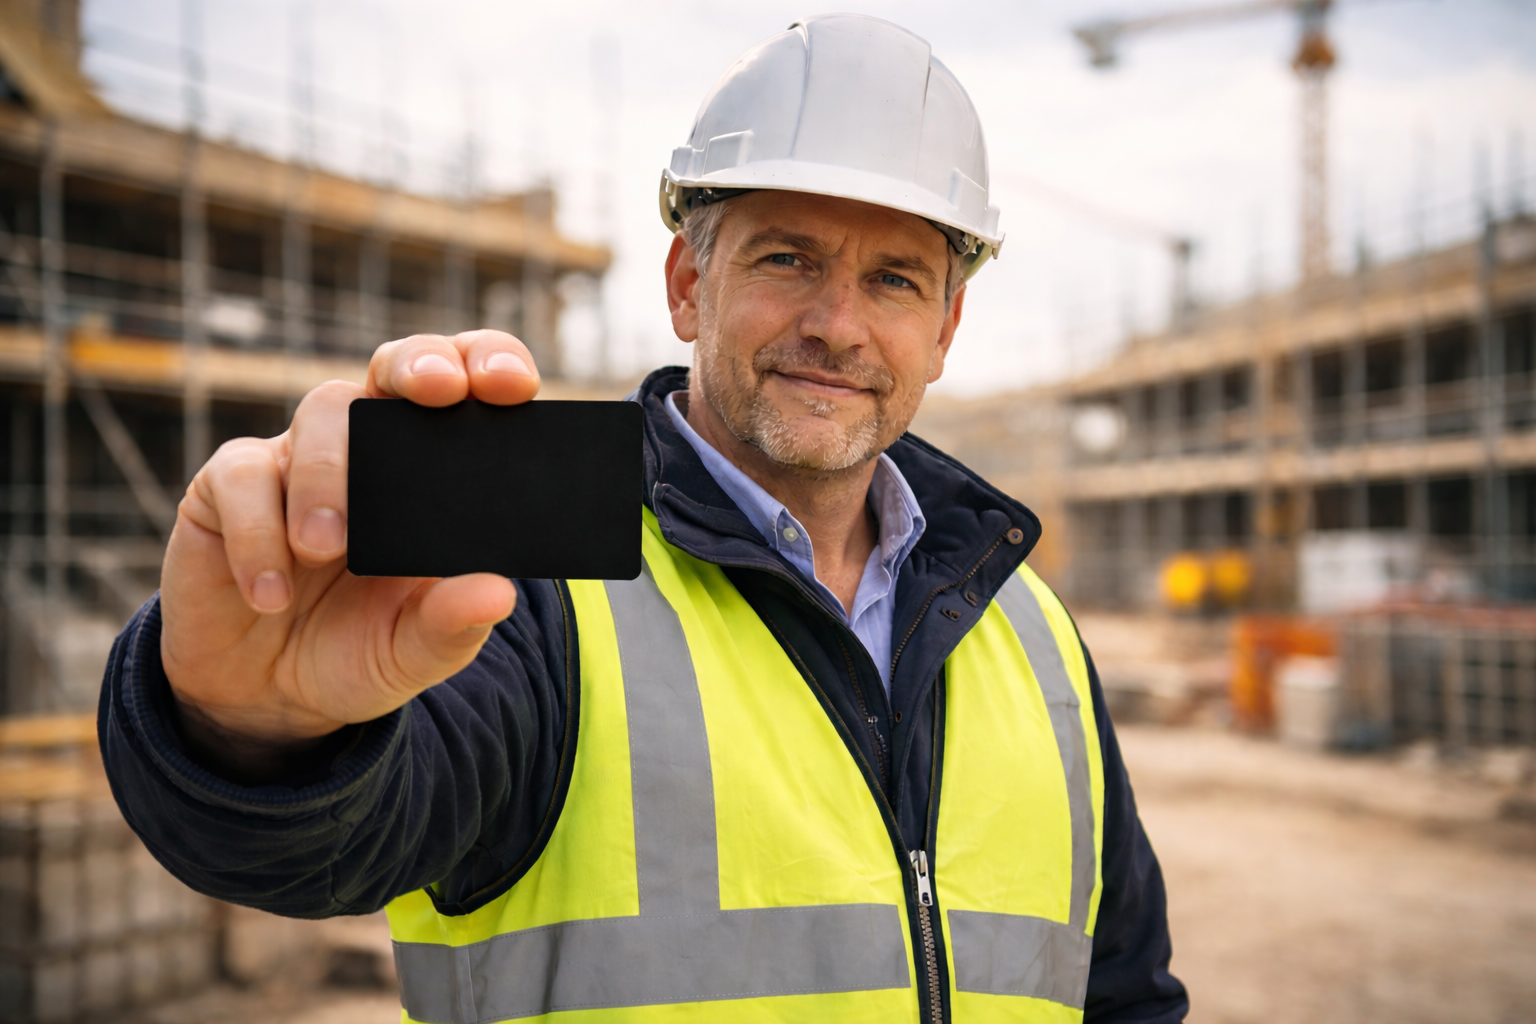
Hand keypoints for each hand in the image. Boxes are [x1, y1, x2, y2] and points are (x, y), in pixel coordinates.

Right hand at [159, 330, 539, 772]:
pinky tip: (271, 594)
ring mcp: (300, 459)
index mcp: (433, 474)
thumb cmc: (357, 649)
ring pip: (324, 410)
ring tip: (326, 548)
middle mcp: (371, 450)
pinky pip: (243, 475)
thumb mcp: (414, 651)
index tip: (510, 386)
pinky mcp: (228, 486)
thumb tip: (498, 594)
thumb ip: (453, 624)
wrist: (266, 697)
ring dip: (331, 474)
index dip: (491, 365)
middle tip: (439, 389)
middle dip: (420, 363)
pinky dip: (258, 534)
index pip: (471, 390)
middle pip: (397, 365)